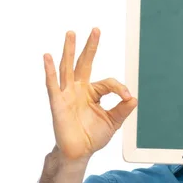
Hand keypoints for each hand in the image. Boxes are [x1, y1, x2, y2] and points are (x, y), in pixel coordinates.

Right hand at [44, 28, 137, 161]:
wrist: (79, 152)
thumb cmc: (92, 136)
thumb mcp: (112, 121)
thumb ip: (123, 109)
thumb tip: (134, 98)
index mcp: (92, 93)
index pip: (107, 83)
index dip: (119, 88)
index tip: (127, 96)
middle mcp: (78, 90)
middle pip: (84, 63)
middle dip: (90, 47)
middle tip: (96, 30)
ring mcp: (67, 94)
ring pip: (68, 68)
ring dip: (69, 50)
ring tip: (71, 34)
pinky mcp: (58, 103)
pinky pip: (53, 85)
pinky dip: (50, 71)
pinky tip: (48, 56)